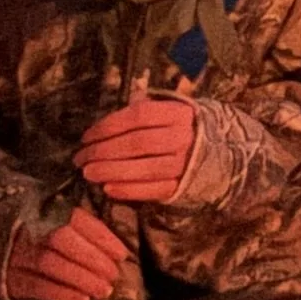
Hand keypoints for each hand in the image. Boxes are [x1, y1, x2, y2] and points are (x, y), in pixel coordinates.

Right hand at [8, 205, 131, 299]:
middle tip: (114, 276)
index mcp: (44, 210)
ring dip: (81, 278)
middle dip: (93, 259)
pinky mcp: (10, 278)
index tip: (122, 255)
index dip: (102, 238)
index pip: (76, 220)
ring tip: (104, 291)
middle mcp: (28, 229)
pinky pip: (36, 287)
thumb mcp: (56, 220)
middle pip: (63, 240)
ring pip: (50, 264)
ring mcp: (17, 254)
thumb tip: (117, 249)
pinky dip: (61, 294)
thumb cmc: (37, 233)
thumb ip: (82, 226)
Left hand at [74, 92, 198, 203]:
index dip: (108, 126)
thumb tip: (109, 117)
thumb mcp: (169, 111)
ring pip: (144, 168)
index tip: (86, 137)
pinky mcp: (183, 186)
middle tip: (80, 158)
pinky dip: (129, 190)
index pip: (138, 116)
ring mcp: (185, 164)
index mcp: (178, 113)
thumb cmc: (182, 129)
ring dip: (111, 171)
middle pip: (137, 143)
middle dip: (103, 151)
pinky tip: (108, 189)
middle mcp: (183, 137)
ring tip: (88, 173)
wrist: (221, 154)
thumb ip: (144, 109)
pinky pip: (153, 190)